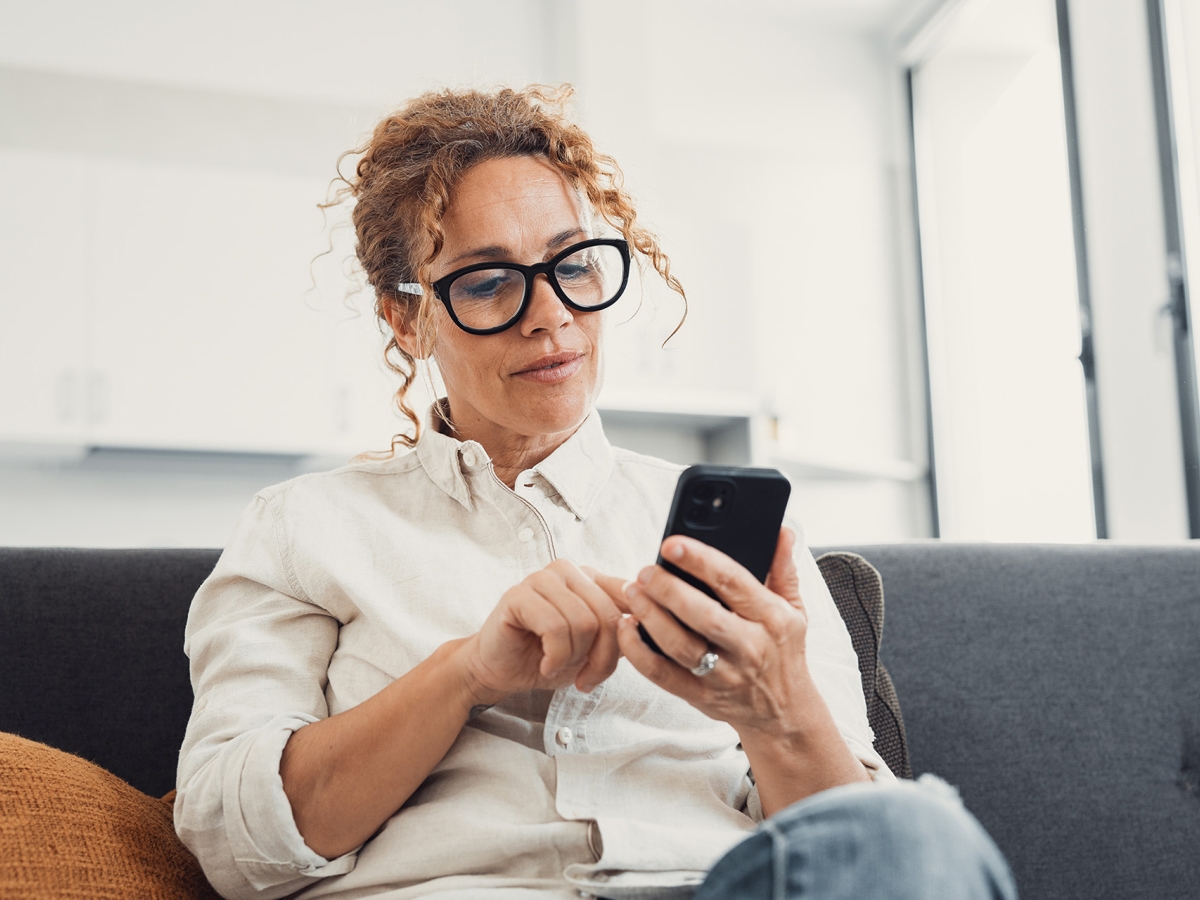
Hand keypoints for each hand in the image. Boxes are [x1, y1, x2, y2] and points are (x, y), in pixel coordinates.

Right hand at [461, 559, 626, 705]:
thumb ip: (619, 632)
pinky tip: (545, 664)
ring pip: (583, 622)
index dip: (624, 639)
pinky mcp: (518, 594)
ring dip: (573, 658)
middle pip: (607, 615)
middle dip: (601, 658)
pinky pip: (555, 627)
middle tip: (585, 678)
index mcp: (590, 577)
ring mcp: (541, 578)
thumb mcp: (595, 648)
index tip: (606, 666)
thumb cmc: (547, 657)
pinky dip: (555, 657)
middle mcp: (568, 571)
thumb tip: (643, 624)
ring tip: (557, 666)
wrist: (501, 670)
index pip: (628, 599)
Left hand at [596, 528, 815, 742]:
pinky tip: (627, 628)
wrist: (783, 713)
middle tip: (645, 571)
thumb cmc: (783, 654)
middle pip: (703, 615)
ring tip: (632, 593)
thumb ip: (783, 569)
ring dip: (650, 617)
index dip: (700, 560)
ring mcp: (724, 675)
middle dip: (668, 589)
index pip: (733, 582)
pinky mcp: (701, 696)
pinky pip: (663, 674)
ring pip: (679, 645)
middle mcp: (749, 647)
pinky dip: (639, 652)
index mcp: (771, 619)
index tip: (672, 544)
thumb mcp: (794, 610)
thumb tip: (781, 531)